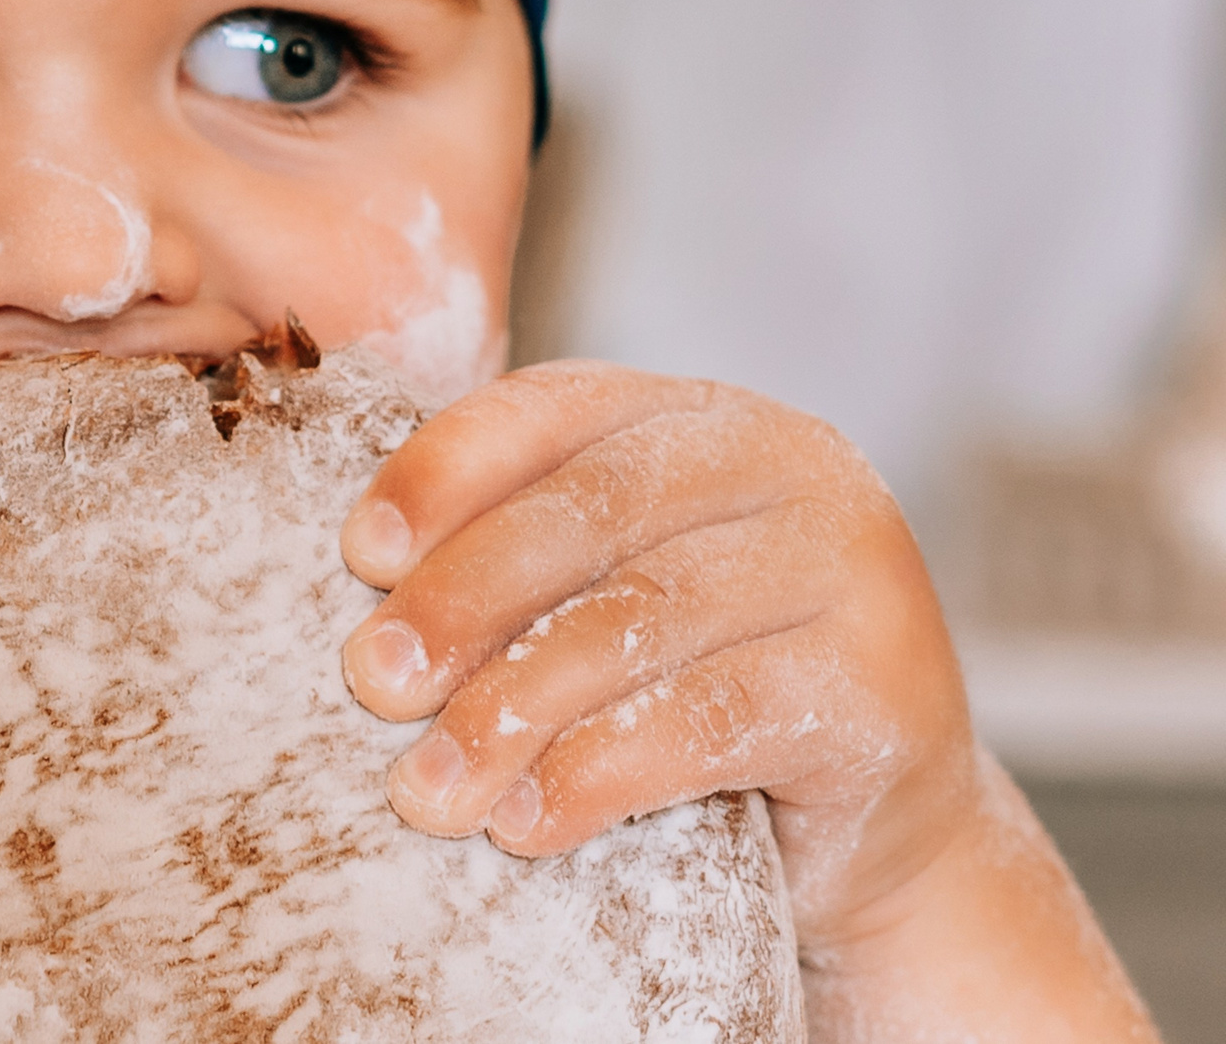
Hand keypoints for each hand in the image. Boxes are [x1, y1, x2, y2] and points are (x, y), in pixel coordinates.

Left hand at [338, 360, 975, 945]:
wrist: (868, 832)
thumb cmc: (695, 688)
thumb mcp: (601, 597)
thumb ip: (515, 558)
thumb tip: (363, 590)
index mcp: (698, 413)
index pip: (548, 409)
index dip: (442, 474)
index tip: (358, 554)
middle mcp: (788, 462)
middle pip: (589, 512)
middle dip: (461, 600)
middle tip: (370, 680)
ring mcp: (853, 566)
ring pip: (642, 619)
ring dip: (512, 707)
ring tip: (429, 785)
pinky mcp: (883, 685)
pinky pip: (712, 720)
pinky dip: (600, 773)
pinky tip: (528, 821)